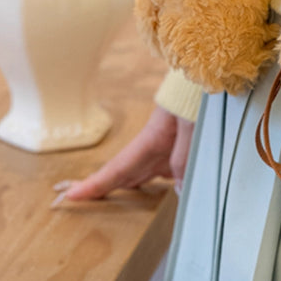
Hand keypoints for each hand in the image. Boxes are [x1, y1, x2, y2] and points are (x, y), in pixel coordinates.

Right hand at [59, 105, 193, 200]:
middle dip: (103, 187)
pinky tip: (163, 192)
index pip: (119, 166)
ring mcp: (167, 144)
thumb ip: (183, 156)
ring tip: (110, 204)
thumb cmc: (198, 96)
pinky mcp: (182, 144)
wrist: (208, 77)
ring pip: (144, 171)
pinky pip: (165, 168)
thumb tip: (178, 189)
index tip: (72, 194)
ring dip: (127, 187)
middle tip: (76, 201)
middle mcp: (155, 142)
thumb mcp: (192, 125)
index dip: (96, 183)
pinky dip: (156, 181)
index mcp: (152, 136)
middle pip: (126, 171)